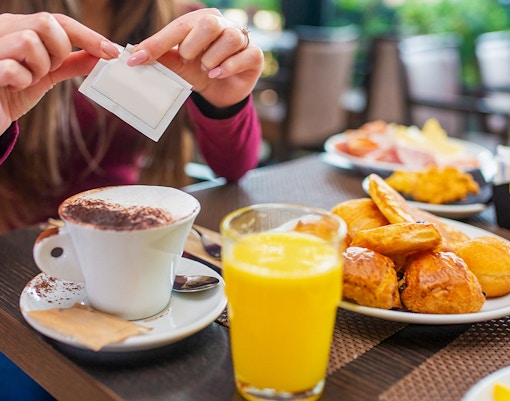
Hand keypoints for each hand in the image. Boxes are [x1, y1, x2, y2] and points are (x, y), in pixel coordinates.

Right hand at [0, 12, 118, 132]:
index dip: (88, 35)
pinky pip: (14, 68)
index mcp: (17, 27)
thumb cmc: (12, 92)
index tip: (112, 52)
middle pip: (46, 22)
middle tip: (47, 68)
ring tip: (25, 78)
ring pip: (29, 41)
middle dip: (58, 49)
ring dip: (37, 67)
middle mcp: (2, 29)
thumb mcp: (46, 74)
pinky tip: (10, 87)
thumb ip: (71, 63)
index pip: (58, 21)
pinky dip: (20, 81)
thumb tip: (102, 55)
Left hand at [127, 8, 263, 107]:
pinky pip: (243, 56)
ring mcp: (242, 38)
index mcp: (201, 20)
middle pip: (209, 24)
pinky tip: (218, 75)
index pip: (179, 26)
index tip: (136, 59)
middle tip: (188, 60)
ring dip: (212, 60)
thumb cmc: (200, 72)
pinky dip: (228, 68)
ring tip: (207, 70)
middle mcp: (223, 24)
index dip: (157, 43)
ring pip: (229, 39)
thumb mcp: (179, 66)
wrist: (222, 91)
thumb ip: (163, 58)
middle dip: (193, 47)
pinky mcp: (255, 55)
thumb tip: (135, 56)